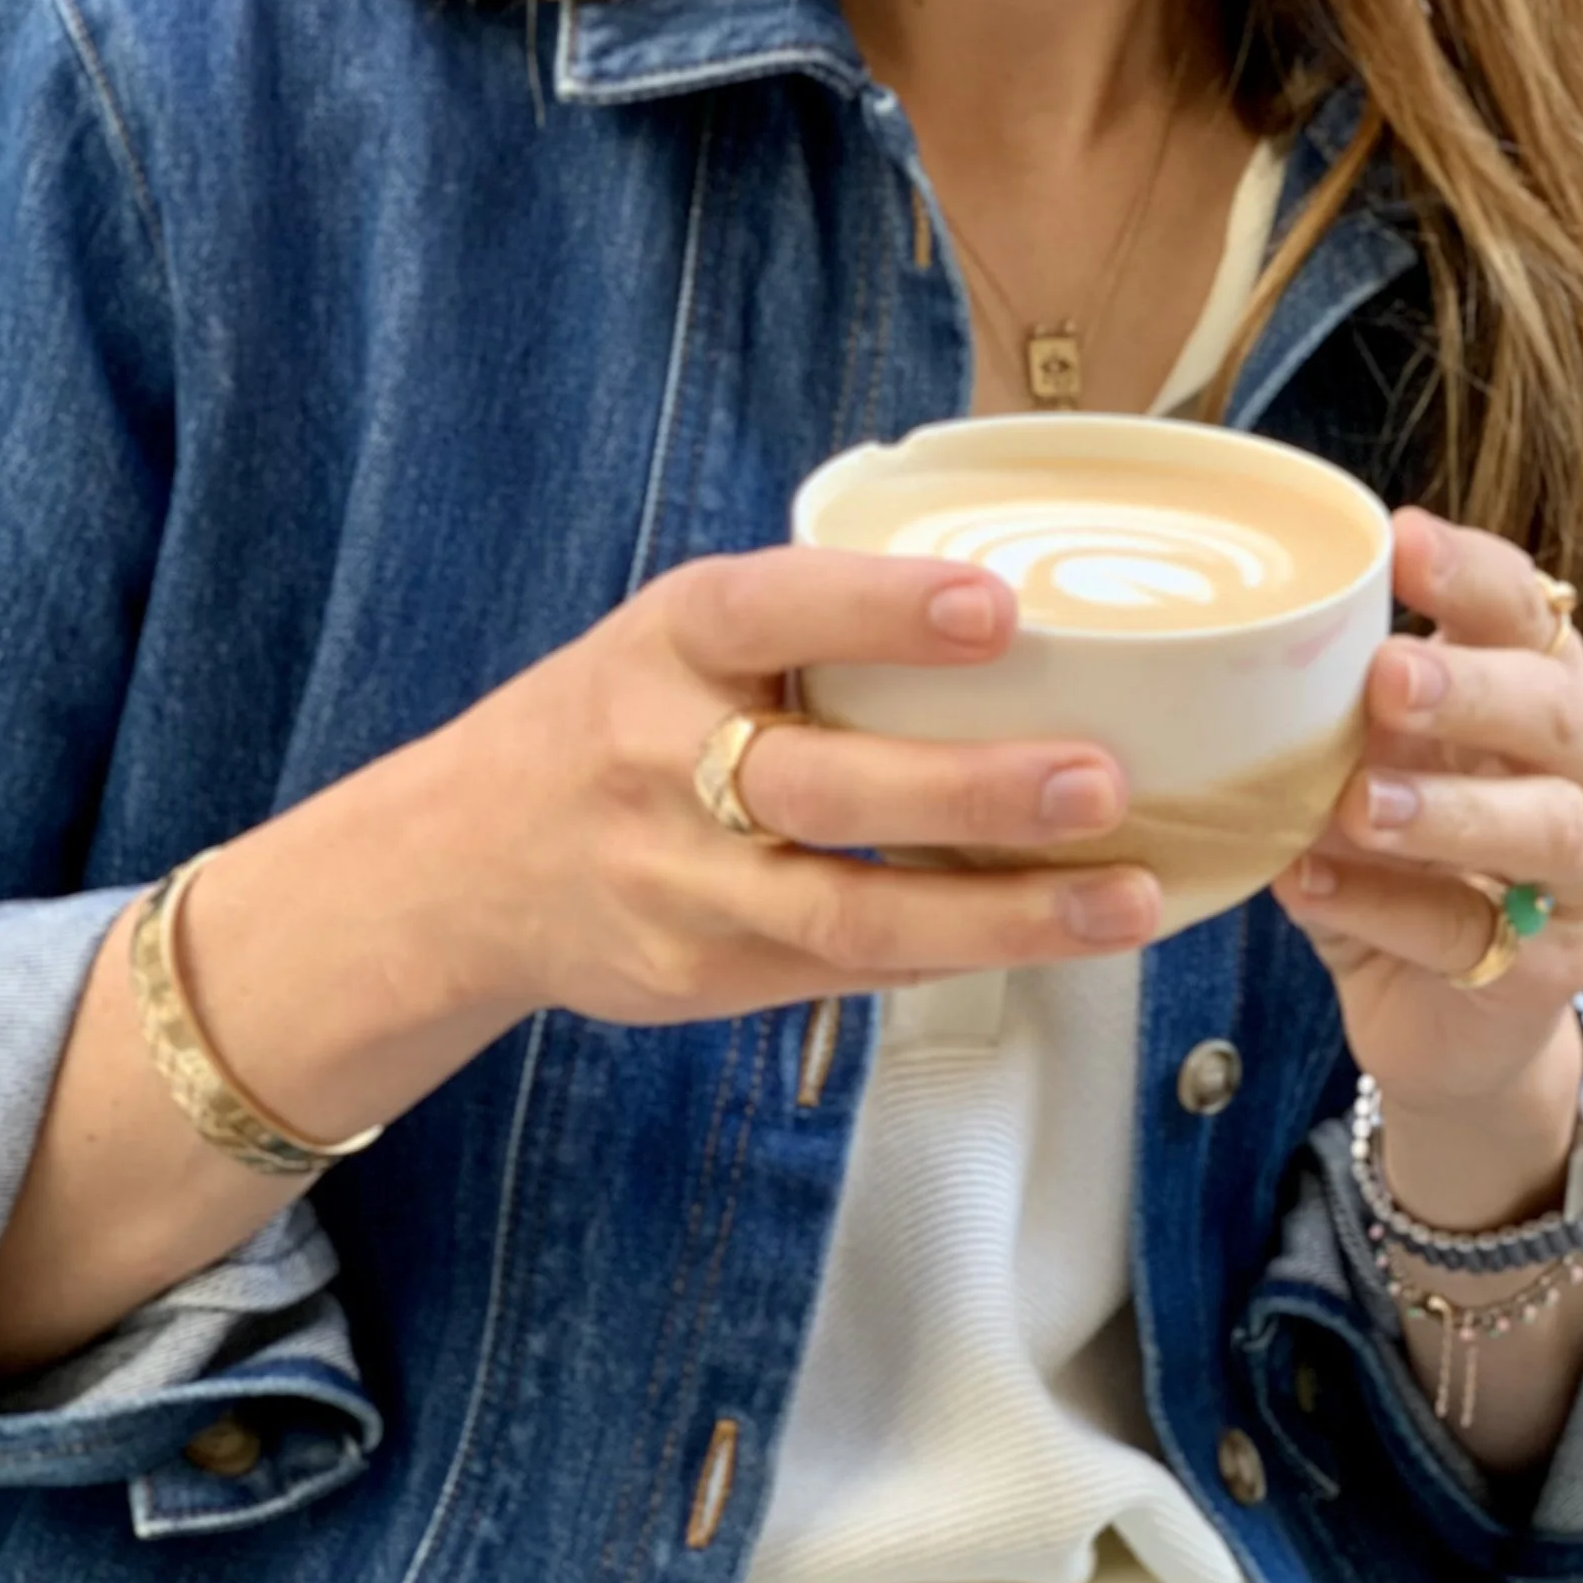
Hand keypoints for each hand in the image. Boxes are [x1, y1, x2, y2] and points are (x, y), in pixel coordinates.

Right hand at [437, 546, 1160, 1029]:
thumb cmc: (614, 720)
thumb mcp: (678, 636)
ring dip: (1001, 911)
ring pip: (850, 910)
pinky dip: (959, 953)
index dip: (883, 608)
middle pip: (823, 786)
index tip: (998, 606)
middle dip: (973, 789)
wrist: (459, 865)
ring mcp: (680, 884)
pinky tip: (1053, 936)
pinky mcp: (704, 977)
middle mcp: (662, 762)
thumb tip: (1019, 605)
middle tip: (1103, 779)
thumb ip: (809, 623)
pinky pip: (848, 968)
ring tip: (1123, 897)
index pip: (772, 609)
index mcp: (667, 642)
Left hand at [1272, 507, 1582, 1159]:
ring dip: (1447, 810)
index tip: (1401, 540)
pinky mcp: (1553, 965)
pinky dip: (1386, 908)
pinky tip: (1313, 885)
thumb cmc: (1401, 846)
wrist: (1442, 1011)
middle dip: (1470, 687)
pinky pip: (1474, 933)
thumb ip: (1338, 705)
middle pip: (1553, 708)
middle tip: (1387, 678)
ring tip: (1358, 802)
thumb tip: (1242, 649)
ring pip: (1547, 825)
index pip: (1526, 606)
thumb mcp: (1370, 757)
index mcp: (1543, 683)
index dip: (1471, 572)